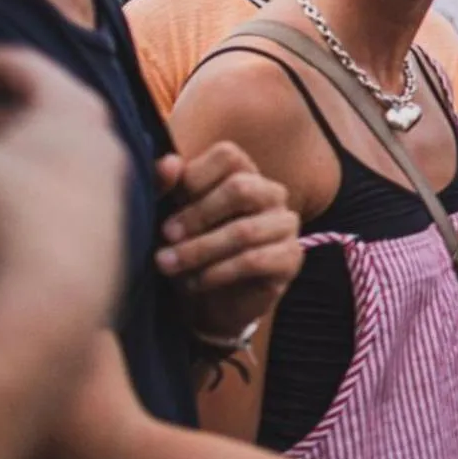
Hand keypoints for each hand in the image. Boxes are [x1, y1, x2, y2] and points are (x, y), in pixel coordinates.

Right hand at [0, 47, 125, 310]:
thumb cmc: (1, 213)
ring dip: (2, 150)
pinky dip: (23, 185)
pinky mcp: (106, 227)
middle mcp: (103, 141)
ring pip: (51, 152)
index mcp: (73, 109)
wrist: (56, 294)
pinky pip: (62, 191)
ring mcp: (110, 186)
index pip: (24, 65)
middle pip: (41, 110)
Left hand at [155, 143, 300, 340]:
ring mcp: (285, 226)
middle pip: (241, 188)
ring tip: (168, 265)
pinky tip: (195, 283)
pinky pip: (254, 261)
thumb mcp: (170, 218)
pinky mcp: (291, 258)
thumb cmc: (191, 251)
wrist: (210, 302)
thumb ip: (167, 188)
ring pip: (245, 231)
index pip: (228, 155)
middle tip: (166, 235)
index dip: (195, 175)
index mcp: (244, 174)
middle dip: (197, 214)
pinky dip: (217, 273)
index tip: (168, 200)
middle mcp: (271, 194)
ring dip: (199, 250)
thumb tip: (167, 164)